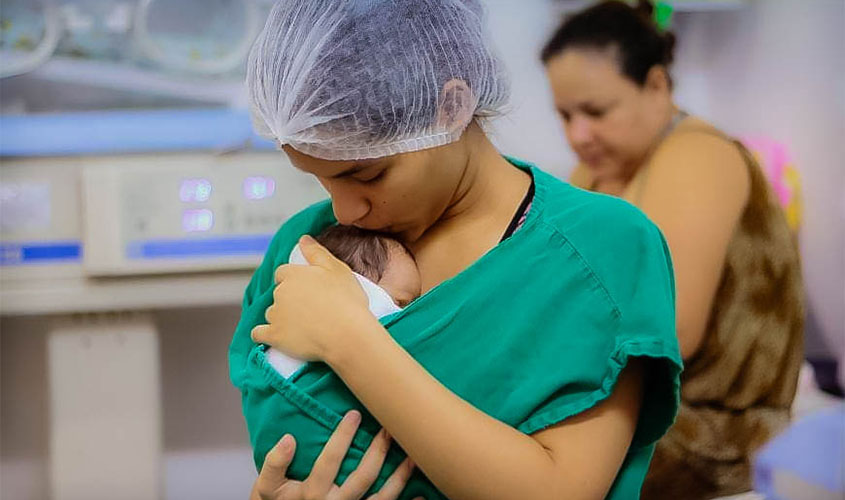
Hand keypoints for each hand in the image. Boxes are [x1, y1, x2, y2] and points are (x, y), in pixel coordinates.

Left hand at [251, 235, 374, 361]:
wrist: (347, 334)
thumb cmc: (346, 301)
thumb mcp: (337, 269)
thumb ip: (316, 252)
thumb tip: (302, 238)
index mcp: (293, 274)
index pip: (282, 273)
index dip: (293, 281)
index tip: (306, 290)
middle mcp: (280, 292)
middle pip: (278, 294)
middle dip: (289, 300)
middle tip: (310, 309)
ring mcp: (275, 315)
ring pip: (271, 313)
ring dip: (280, 318)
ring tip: (302, 327)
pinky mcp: (274, 336)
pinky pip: (258, 333)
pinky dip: (263, 334)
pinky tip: (274, 336)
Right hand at [251, 410, 421, 499]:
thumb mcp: (266, 488)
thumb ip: (273, 464)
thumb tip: (288, 439)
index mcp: (311, 493)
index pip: (329, 462)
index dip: (342, 438)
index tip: (355, 414)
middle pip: (362, 477)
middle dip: (378, 451)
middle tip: (389, 427)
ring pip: (381, 499)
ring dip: (400, 478)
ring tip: (413, 456)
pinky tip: (421, 495)